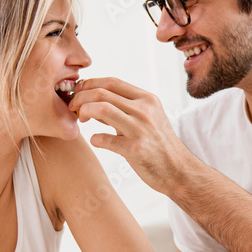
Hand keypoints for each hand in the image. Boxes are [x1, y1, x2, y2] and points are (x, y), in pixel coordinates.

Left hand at [69, 77, 187, 192]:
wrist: (178, 170)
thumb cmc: (159, 144)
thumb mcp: (148, 118)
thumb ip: (123, 108)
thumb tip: (94, 100)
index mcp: (147, 99)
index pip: (112, 82)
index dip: (90, 84)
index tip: (80, 93)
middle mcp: (145, 111)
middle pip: (102, 93)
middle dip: (81, 98)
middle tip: (73, 107)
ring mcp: (140, 129)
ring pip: (101, 109)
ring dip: (83, 112)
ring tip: (81, 120)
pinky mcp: (135, 149)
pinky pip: (103, 139)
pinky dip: (94, 138)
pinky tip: (96, 141)